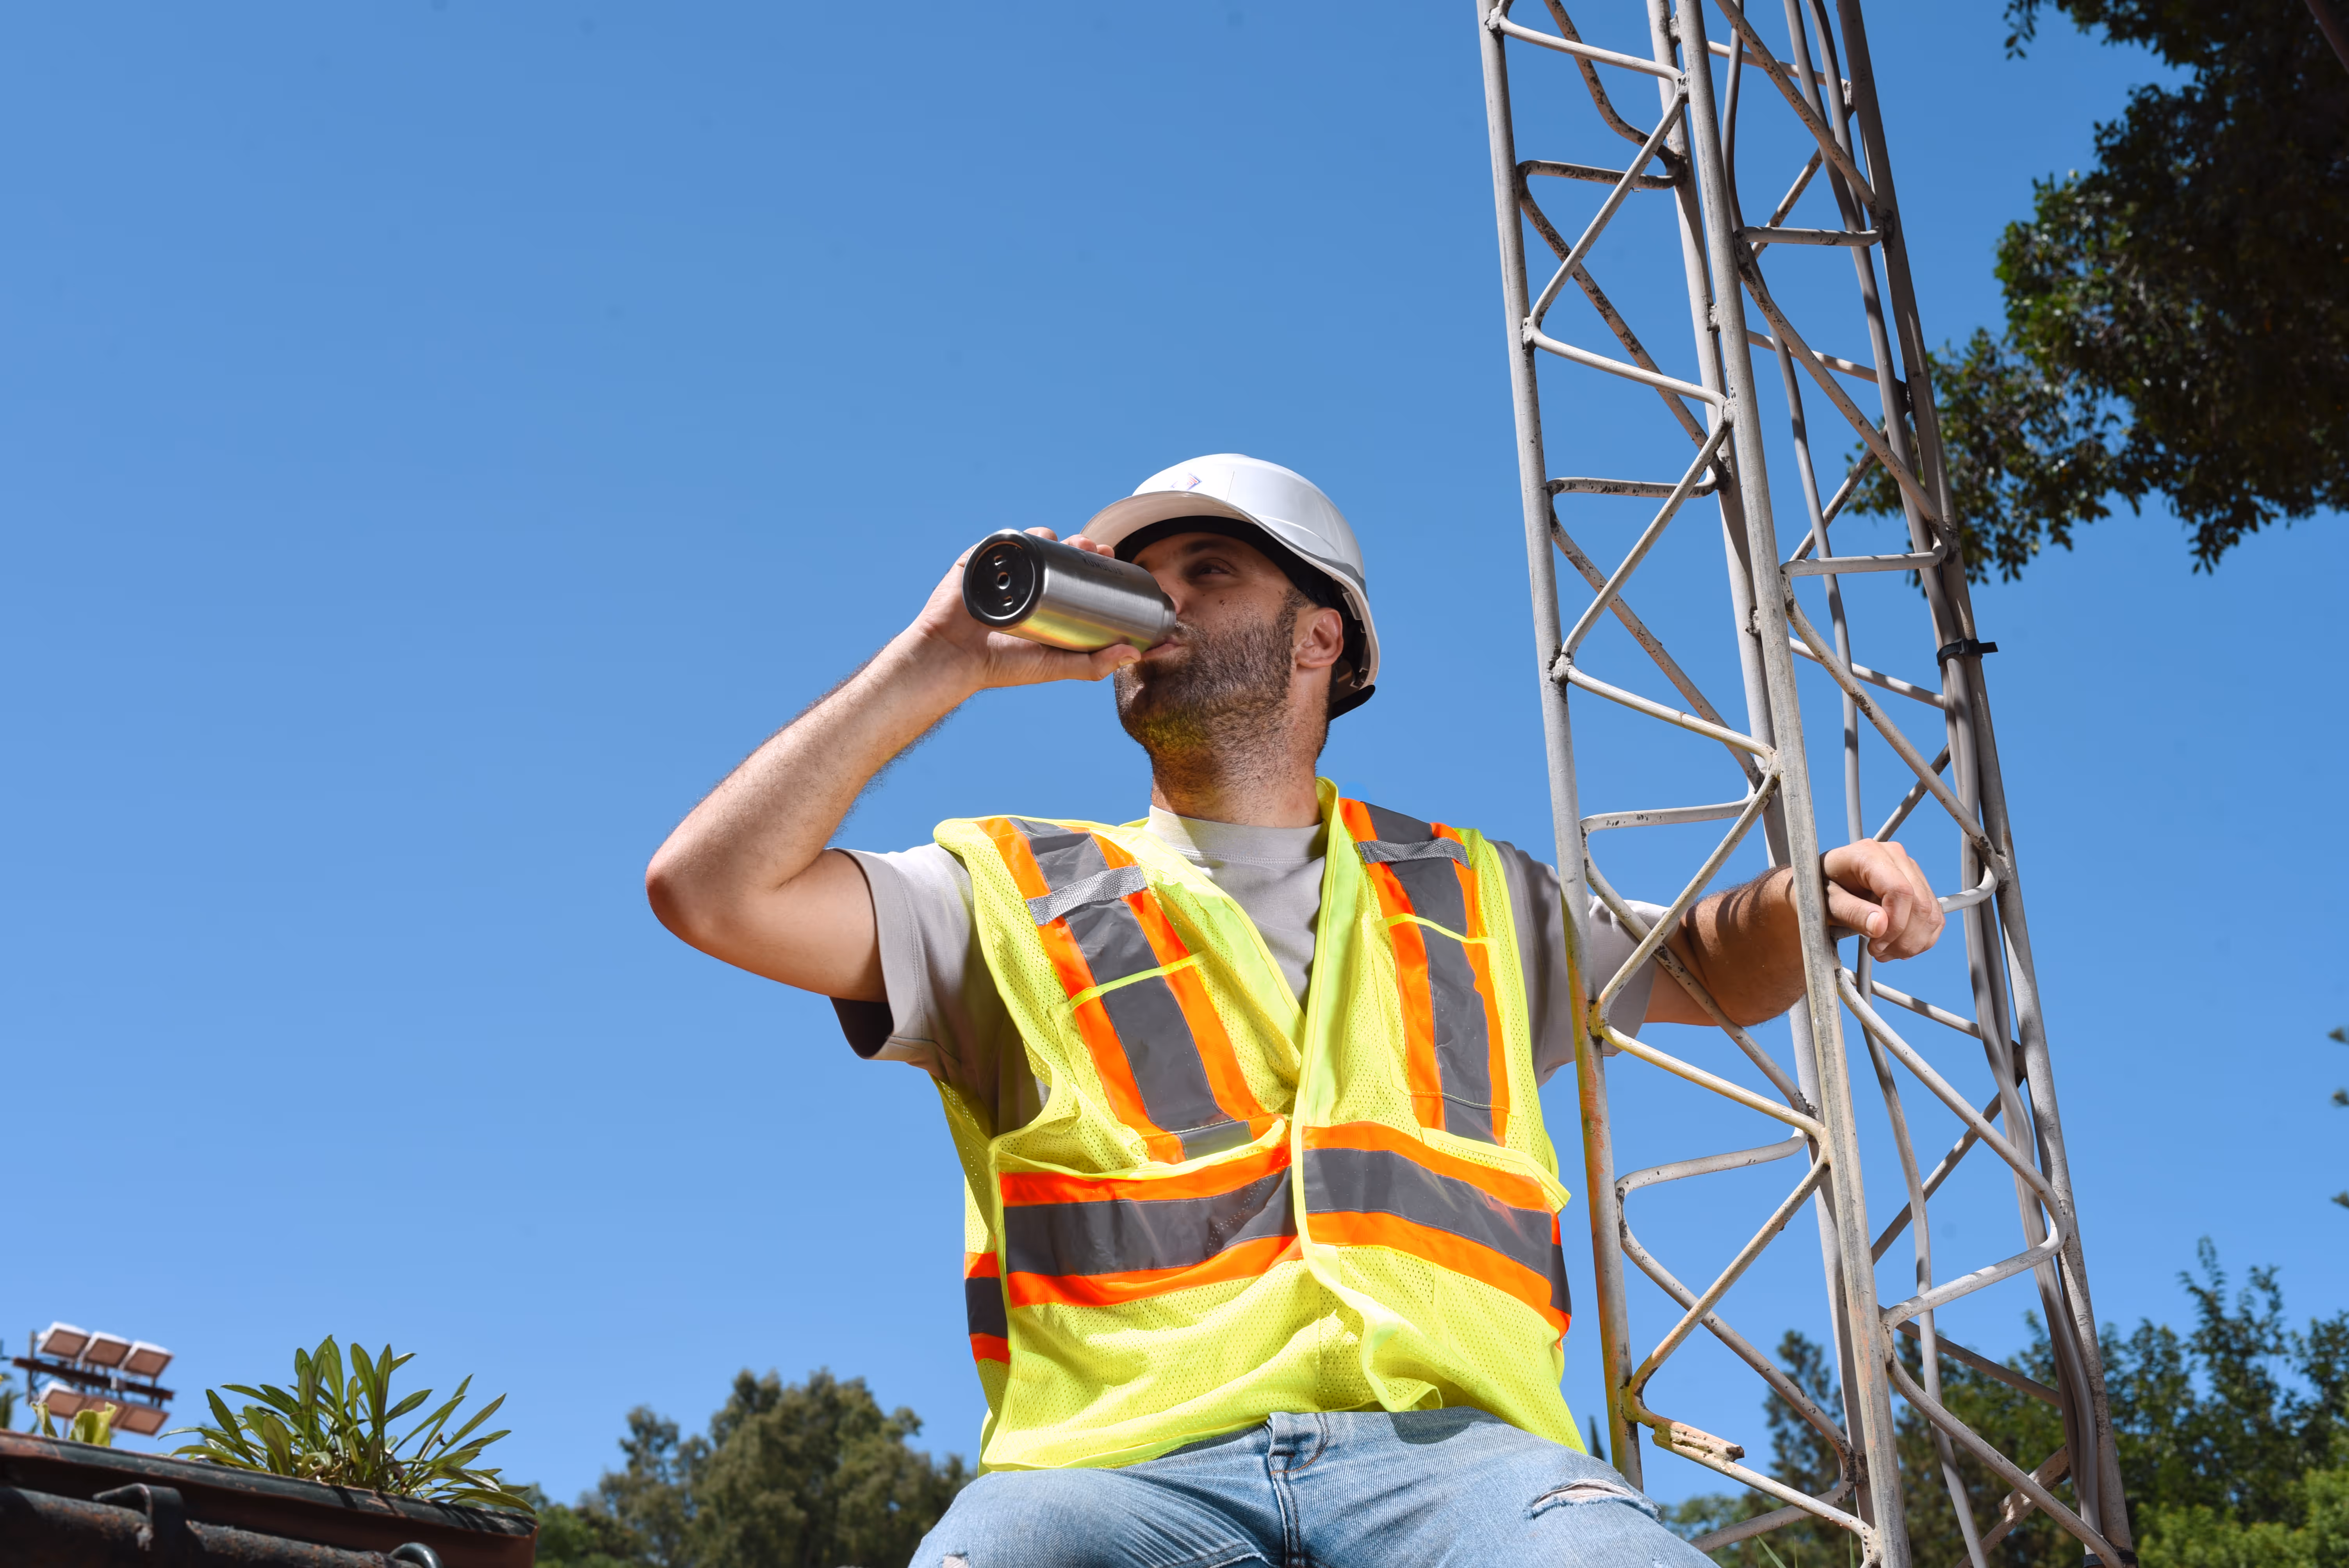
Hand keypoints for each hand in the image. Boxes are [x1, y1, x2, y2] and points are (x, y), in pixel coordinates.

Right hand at [905, 528, 1139, 694]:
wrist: (952, 657)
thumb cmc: (1002, 665)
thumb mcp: (1054, 667)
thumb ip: (1092, 664)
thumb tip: (1134, 655)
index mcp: (1045, 606)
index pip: (1078, 584)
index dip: (1101, 574)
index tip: (1123, 568)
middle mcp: (1027, 585)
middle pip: (1062, 559)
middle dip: (1086, 551)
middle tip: (1102, 551)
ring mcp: (1005, 571)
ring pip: (1039, 546)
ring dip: (1063, 539)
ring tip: (1078, 543)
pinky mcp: (983, 561)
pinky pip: (1006, 541)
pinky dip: (1025, 535)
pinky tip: (1044, 536)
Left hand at [1818, 840, 1942, 961]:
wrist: (1821, 884)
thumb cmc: (1818, 889)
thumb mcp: (1826, 903)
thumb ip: (1851, 912)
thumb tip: (1881, 926)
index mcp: (1868, 854)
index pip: (1900, 891)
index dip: (1895, 925)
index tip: (1876, 946)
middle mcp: (1894, 856)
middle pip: (1920, 905)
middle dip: (1903, 939)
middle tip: (1878, 953)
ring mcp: (1909, 869)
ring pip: (1931, 913)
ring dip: (1913, 942)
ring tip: (1885, 952)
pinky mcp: (1917, 884)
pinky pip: (1933, 916)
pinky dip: (1920, 938)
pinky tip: (1897, 947)